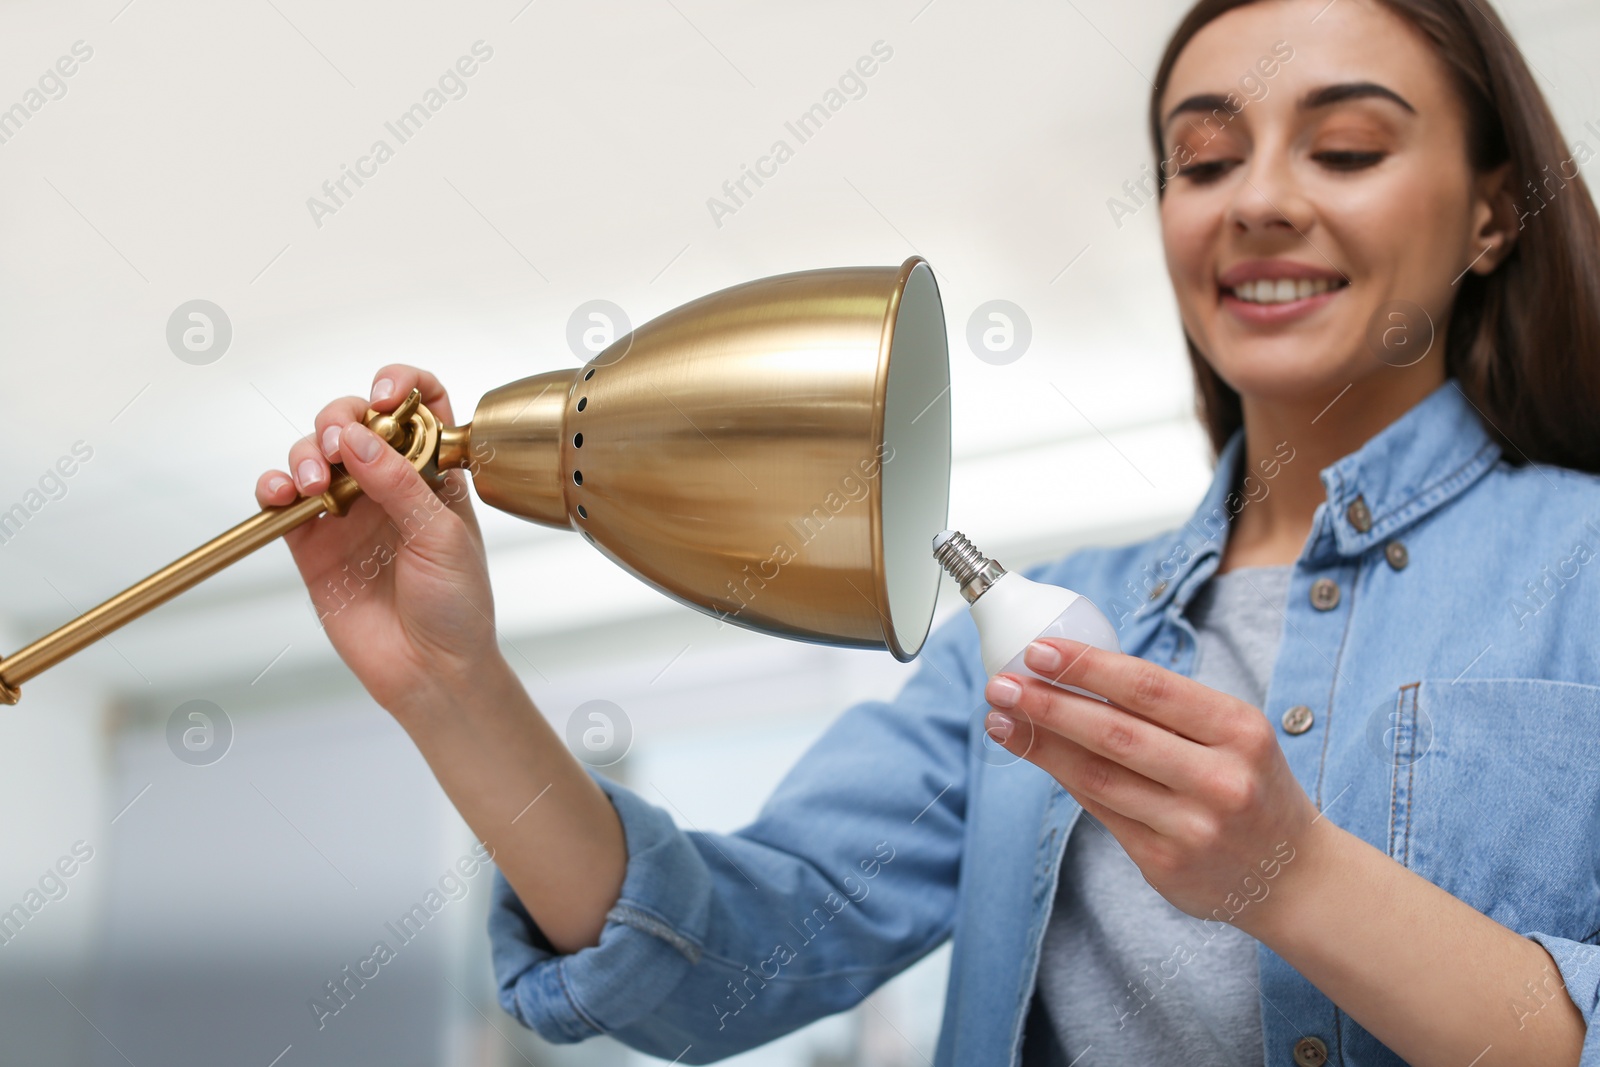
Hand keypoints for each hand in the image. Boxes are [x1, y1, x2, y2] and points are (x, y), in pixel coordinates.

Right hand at [255, 364, 500, 715]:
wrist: (431, 670)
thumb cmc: (457, 605)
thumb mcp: (441, 535)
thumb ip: (400, 483)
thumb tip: (359, 435)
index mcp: (434, 472)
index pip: (419, 405)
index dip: (402, 385)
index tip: (384, 393)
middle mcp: (389, 483)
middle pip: (354, 420)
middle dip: (339, 417)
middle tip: (337, 442)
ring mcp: (349, 510)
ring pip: (313, 453)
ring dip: (305, 453)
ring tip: (314, 482)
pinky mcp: (312, 542)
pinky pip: (283, 501)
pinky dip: (274, 486)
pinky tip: (282, 493)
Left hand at [982, 638, 1328, 933]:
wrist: (1294, 877)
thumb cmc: (1252, 788)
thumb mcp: (1235, 736)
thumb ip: (1169, 710)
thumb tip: (1076, 674)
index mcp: (1239, 730)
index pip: (1150, 688)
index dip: (1088, 666)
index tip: (1039, 650)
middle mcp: (1220, 778)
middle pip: (1115, 733)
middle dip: (1049, 704)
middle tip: (1002, 684)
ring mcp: (1192, 826)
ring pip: (1098, 776)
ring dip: (1041, 744)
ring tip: (1001, 719)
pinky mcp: (1165, 863)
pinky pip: (1102, 811)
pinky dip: (1064, 779)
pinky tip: (1036, 755)